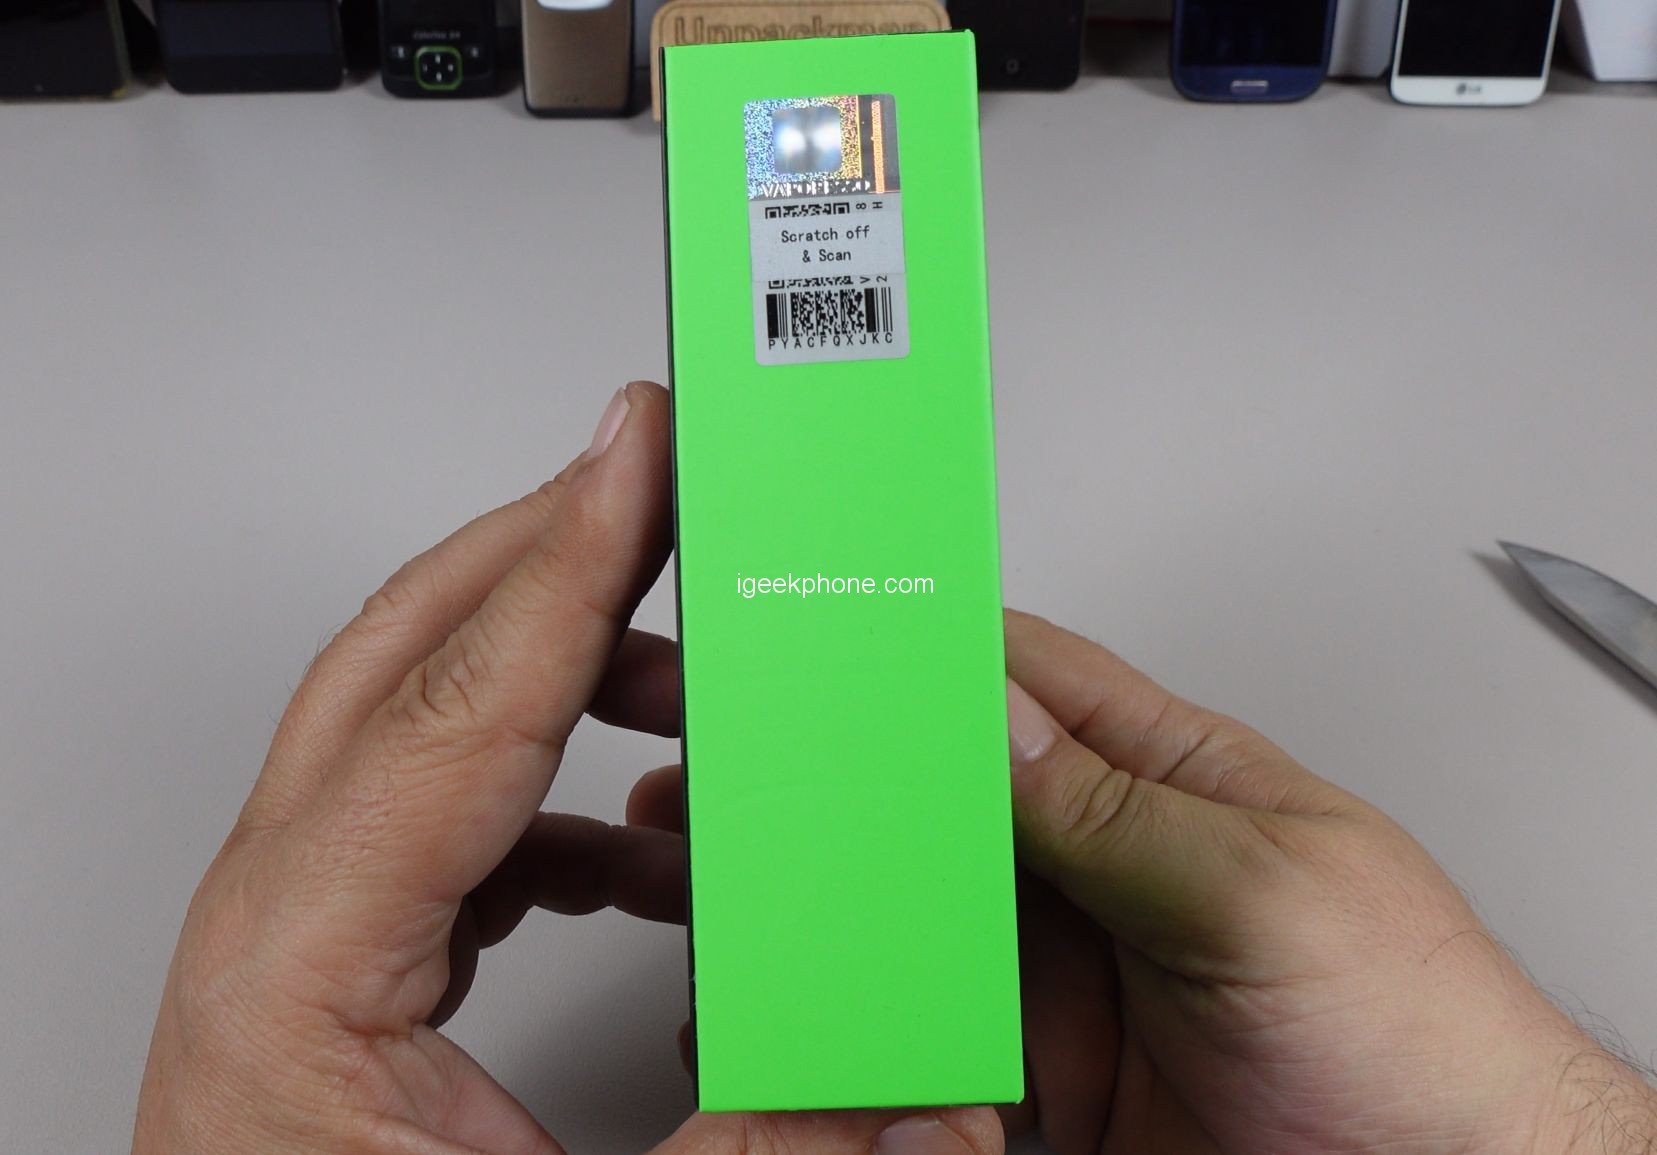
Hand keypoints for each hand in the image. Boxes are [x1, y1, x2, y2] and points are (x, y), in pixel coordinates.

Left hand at [134, 381, 1001, 1154]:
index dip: (571, 565)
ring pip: (429, 722)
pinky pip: (455, 820)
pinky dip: (563, 799)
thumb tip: (912, 1101)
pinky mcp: (344, 961)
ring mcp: (305, 931)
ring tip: (696, 675)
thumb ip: (753, 1153)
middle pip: (408, 654)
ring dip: (566, 678)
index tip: (638, 453)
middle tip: (663, 477)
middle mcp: (280, 921)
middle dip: (548, 550)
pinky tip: (654, 847)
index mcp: (297, 966)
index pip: (456, 706)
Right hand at [628, 612, 1656, 1153]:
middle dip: (841, 786)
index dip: (922, 646)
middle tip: (730, 767)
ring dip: (836, 909)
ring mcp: (1069, 977)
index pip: (1023, 682)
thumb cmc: (1421, 1040)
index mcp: (1169, 784)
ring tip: (736, 890)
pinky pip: (932, 1036)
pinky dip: (865, 1027)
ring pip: (922, 920)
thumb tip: (992, 721)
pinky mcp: (1045, 1078)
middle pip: (946, 803)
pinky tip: (813, 1014)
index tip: (817, 623)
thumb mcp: (1263, 896)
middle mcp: (1104, 869)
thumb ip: (1116, 811)